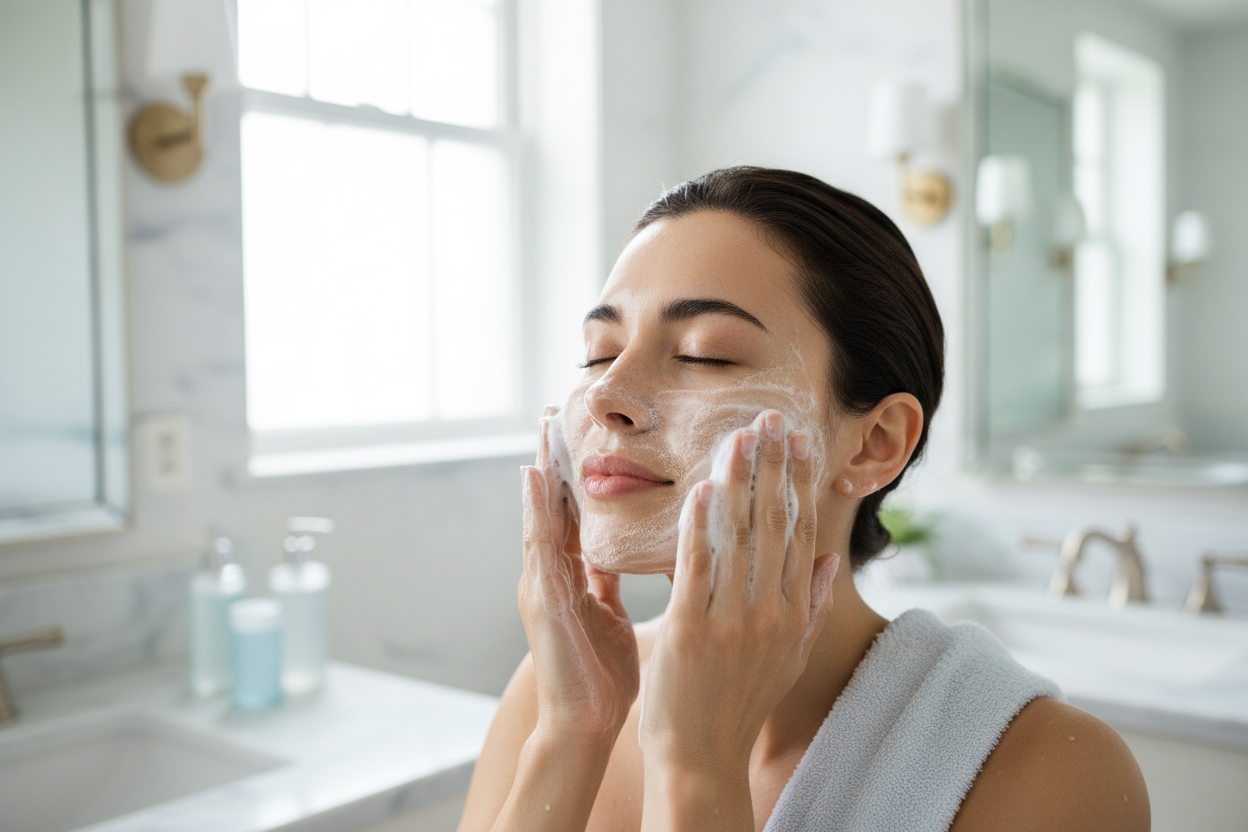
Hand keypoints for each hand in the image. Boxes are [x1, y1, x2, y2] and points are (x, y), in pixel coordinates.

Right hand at [518, 408, 639, 739]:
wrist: (583, 727)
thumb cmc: (601, 677)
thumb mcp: (609, 615)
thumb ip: (607, 581)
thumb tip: (624, 549)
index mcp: (572, 576)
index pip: (574, 513)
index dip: (576, 474)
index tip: (580, 432)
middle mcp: (550, 574)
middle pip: (552, 504)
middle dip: (554, 459)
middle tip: (555, 410)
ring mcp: (540, 585)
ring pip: (540, 515)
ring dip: (541, 470)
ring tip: (542, 427)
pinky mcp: (540, 600)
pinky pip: (538, 546)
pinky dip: (535, 510)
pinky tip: (534, 478)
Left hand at [639, 410, 838, 774]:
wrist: (702, 757)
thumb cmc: (739, 704)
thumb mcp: (788, 657)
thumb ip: (809, 605)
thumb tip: (825, 559)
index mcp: (790, 612)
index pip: (800, 533)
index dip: (800, 483)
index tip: (798, 441)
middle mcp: (768, 611)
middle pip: (774, 524)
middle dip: (772, 466)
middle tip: (769, 416)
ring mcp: (731, 620)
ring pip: (739, 536)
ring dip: (740, 481)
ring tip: (739, 435)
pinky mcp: (690, 630)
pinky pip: (698, 567)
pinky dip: (701, 526)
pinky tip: (703, 488)